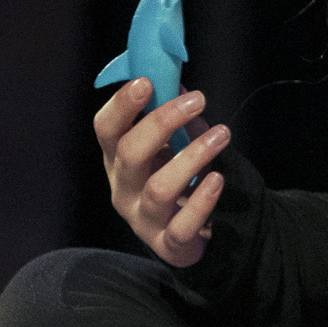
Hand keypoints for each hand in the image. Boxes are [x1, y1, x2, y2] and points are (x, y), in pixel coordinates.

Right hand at [94, 78, 226, 266]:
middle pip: (129, 153)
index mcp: (118, 160)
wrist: (192, 236)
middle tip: (198, 100)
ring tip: (222, 134)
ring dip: (193, 156)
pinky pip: (182, 225)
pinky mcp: (168, 245)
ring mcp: (143, 219)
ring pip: (159, 188)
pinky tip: (218, 179)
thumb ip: (172, 120)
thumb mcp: (170, 148)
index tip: (147, 81)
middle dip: (162, 122)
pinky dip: (201, 200)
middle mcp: (123, 189)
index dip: (122, 104)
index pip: (106, 129)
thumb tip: (179, 85)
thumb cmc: (178, 181)